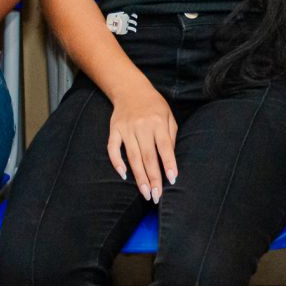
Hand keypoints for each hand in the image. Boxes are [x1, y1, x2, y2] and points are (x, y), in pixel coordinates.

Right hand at [108, 82, 177, 203]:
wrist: (131, 89)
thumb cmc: (154, 106)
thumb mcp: (168, 116)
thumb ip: (170, 136)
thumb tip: (170, 159)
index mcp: (158, 122)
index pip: (164, 147)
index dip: (168, 164)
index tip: (172, 180)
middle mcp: (142, 126)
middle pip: (148, 156)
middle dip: (153, 178)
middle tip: (156, 196)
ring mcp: (126, 128)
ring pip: (132, 156)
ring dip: (138, 177)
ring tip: (145, 193)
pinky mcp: (114, 130)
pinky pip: (113, 148)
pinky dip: (117, 162)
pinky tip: (123, 175)